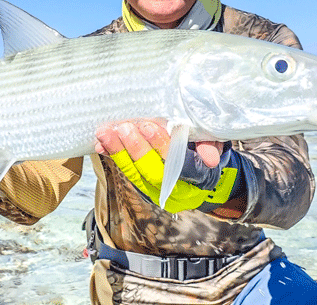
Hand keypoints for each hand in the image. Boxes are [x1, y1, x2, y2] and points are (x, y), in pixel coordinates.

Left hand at [94, 121, 236, 212]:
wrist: (202, 170)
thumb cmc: (207, 148)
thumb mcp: (216, 142)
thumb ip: (211, 145)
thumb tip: (210, 158)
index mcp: (198, 179)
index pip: (179, 167)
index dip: (162, 147)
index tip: (149, 127)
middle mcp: (176, 189)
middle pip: (153, 172)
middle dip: (136, 149)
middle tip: (124, 127)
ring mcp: (157, 189)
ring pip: (135, 174)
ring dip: (118, 151)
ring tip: (105, 132)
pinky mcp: (142, 184)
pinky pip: (126, 171)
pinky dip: (113, 156)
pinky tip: (101, 143)